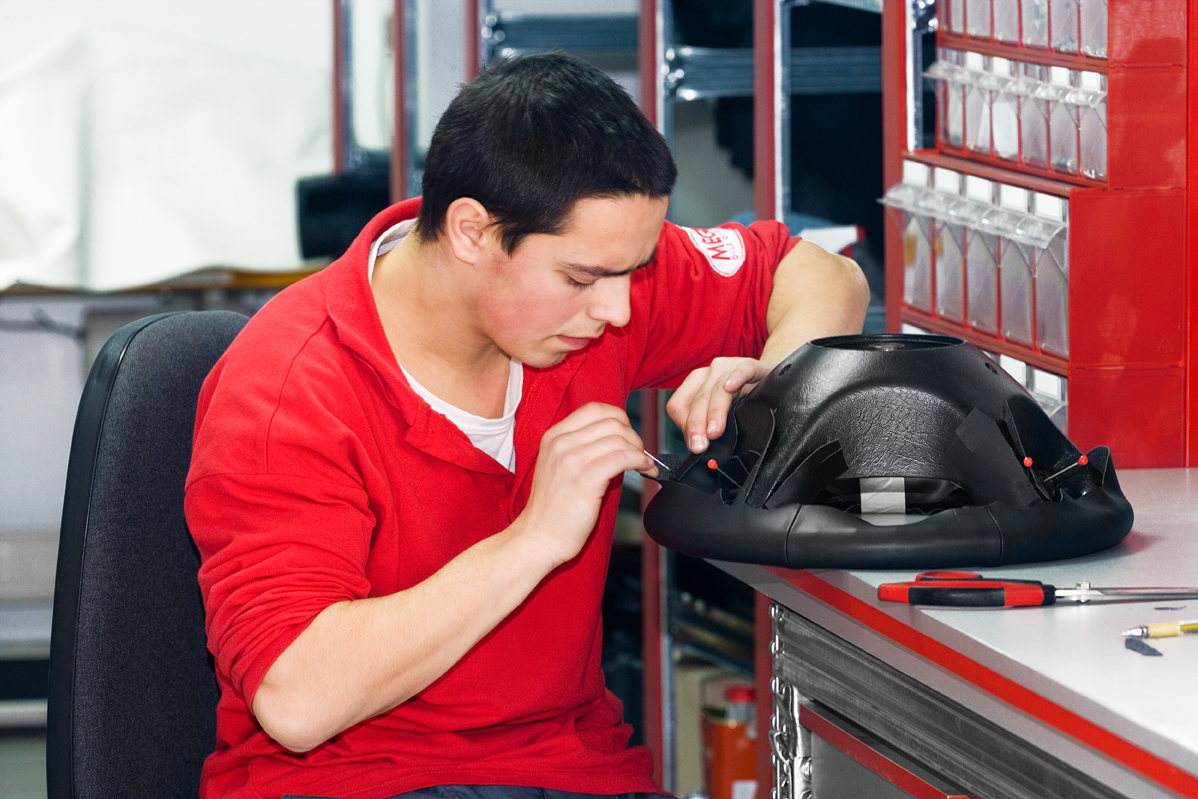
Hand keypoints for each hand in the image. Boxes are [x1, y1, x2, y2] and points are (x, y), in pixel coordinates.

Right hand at [520, 403, 654, 565]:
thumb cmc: (554, 507)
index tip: (628, 435)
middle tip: (640, 453)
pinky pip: (623, 458)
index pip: (595, 409)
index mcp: (554, 436)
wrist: (539, 536)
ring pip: (620, 438)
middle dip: (633, 436)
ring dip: (640, 450)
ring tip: (644, 464)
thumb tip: (618, 438)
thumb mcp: (558, 465)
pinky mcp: (585, 479)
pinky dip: (640, 461)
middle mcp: (561, 443)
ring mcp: (572, 460)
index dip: (620, 418)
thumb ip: (580, 447)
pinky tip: (644, 469)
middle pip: (612, 422)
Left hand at [666, 357, 773, 452]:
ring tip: (715, 432)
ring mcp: (730, 367)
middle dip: (696, 424)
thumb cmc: (744, 401)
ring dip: (714, 411)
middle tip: (700, 446)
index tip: (695, 445)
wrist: (773, 383)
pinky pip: (743, 369)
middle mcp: (709, 374)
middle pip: (697, 399)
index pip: (678, 405)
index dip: (685, 427)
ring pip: (717, 388)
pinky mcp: (752, 365)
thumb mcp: (722, 415)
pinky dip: (736, 377)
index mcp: (695, 385)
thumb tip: (696, 447)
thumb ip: (705, 428)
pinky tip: (732, 387)